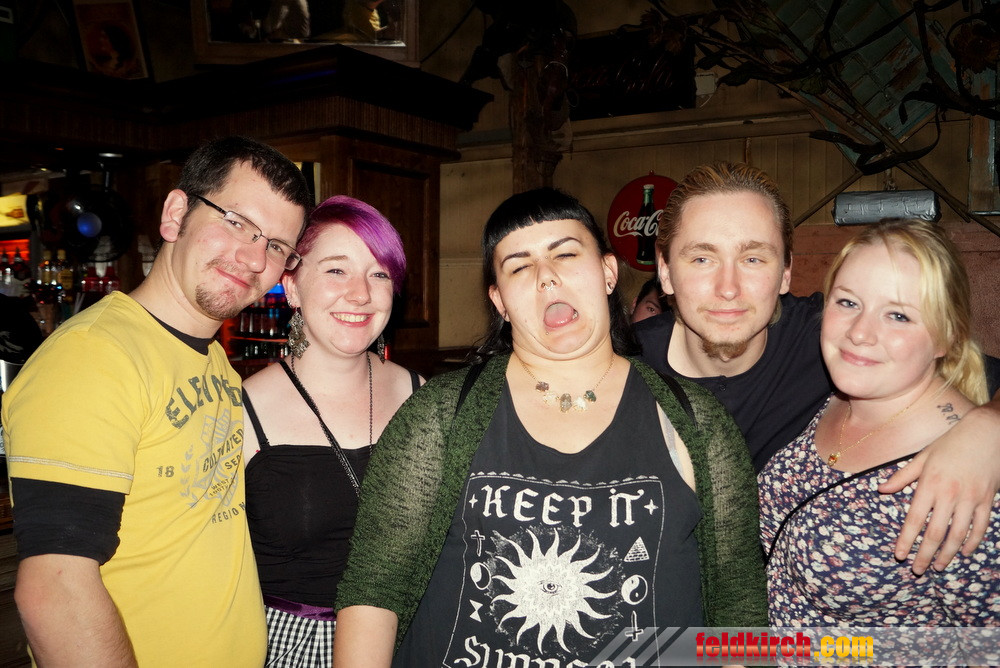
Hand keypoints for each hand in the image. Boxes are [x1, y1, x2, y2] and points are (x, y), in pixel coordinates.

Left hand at [880, 403, 999, 573]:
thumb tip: (881, 490)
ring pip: (958, 535)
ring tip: (938, 566)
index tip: (899, 555)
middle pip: (935, 533)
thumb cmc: (950, 443)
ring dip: (947, 554)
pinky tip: (965, 552)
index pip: (914, 519)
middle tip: (917, 570)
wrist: (985, 433)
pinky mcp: (987, 500)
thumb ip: (902, 476)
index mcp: (930, 484)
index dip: (906, 540)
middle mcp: (950, 495)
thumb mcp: (922, 457)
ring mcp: (971, 499)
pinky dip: (972, 542)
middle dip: (924, 554)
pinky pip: (980, 527)